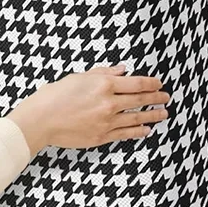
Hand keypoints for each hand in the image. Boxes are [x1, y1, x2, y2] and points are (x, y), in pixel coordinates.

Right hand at [6, 65, 169, 157]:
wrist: (41, 120)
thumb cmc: (55, 95)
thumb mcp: (79, 77)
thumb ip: (103, 73)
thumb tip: (122, 70)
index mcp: (104, 84)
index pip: (137, 83)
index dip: (152, 83)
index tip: (160, 84)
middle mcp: (109, 103)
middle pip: (140, 100)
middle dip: (156, 98)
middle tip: (166, 98)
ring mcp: (107, 121)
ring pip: (137, 118)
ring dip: (153, 116)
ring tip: (164, 114)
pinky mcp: (102, 136)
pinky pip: (126, 134)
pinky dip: (138, 132)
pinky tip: (147, 130)